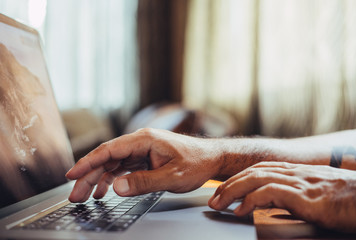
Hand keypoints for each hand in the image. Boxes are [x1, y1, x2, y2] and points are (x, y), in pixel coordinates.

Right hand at [66, 128, 220, 202]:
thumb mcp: (172, 176)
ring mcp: (142, 151)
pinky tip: (104, 191)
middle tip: (75, 194)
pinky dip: (112, 180)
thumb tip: (117, 188)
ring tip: (84, 196)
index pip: (109, 150)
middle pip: (107, 158)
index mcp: (145, 140)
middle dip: (89, 176)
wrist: (212, 159)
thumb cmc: (196, 162)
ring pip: (113, 164)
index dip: (88, 162)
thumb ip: (144, 182)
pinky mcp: (145, 159)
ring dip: (98, 179)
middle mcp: (140, 142)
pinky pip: (123, 169)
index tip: (72, 174)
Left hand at [208, 162, 355, 232]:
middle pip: (252, 172)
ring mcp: (298, 182)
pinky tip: (239, 211)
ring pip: (255, 179)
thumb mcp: (318, 192)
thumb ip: (298, 193)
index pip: (260, 169)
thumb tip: (279, 203)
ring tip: (218, 204)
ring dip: (232, 191)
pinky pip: (268, 194)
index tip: (224, 188)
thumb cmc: (349, 199)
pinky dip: (249, 201)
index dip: (239, 177)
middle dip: (228, 184)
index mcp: (296, 171)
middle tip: (213, 198)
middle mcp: (294, 172)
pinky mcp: (302, 196)